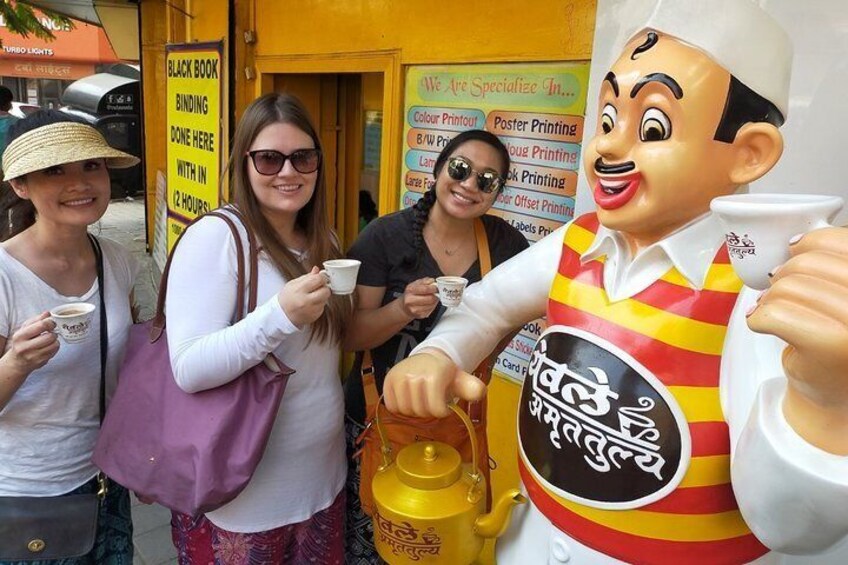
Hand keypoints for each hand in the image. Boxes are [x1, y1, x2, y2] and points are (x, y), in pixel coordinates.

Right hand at [1, 312, 59, 376]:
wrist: (17, 362)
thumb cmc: (22, 342)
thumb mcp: (25, 329)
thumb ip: (36, 320)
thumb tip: (47, 313)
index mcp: (20, 336)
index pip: (41, 325)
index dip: (50, 323)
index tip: (51, 323)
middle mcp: (25, 347)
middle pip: (50, 336)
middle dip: (53, 333)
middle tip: (50, 333)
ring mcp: (33, 356)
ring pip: (54, 345)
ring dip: (55, 341)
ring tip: (49, 340)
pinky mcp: (41, 362)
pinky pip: (55, 351)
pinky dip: (54, 348)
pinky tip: (48, 347)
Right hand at [277, 267, 331, 327]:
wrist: (282, 314)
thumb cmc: (287, 298)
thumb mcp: (293, 284)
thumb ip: (307, 277)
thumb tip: (316, 270)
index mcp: (300, 290)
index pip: (319, 279)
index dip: (321, 277)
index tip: (319, 277)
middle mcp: (306, 301)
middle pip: (326, 290)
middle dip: (324, 287)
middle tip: (318, 287)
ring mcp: (311, 310)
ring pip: (326, 299)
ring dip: (322, 296)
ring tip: (312, 296)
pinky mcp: (315, 316)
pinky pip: (323, 306)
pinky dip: (319, 303)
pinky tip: (311, 303)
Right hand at [384, 349, 485, 417]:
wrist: (427, 359)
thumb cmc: (445, 374)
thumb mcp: (462, 380)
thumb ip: (472, 387)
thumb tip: (479, 392)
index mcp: (435, 374)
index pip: (437, 409)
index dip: (442, 411)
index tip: (444, 403)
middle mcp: (415, 374)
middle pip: (421, 411)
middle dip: (428, 410)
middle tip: (432, 400)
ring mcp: (399, 376)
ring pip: (405, 410)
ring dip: (414, 410)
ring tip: (420, 399)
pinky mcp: (388, 380)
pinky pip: (391, 406)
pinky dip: (400, 407)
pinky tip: (409, 398)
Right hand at [398, 277, 439, 318]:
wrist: (404, 307)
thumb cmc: (411, 294)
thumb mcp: (415, 284)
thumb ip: (424, 281)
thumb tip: (432, 281)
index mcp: (410, 290)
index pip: (426, 289)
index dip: (434, 288)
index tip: (437, 287)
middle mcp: (410, 300)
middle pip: (430, 298)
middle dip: (436, 295)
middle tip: (437, 293)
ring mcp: (414, 309)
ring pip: (432, 305)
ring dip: (434, 301)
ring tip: (432, 298)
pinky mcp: (419, 315)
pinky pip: (431, 310)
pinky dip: (432, 306)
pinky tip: (429, 303)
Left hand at [746, 227, 847, 452]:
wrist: (840, 396)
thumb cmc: (841, 341)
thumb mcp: (845, 291)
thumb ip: (835, 264)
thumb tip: (797, 241)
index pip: (841, 242)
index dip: (809, 245)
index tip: (798, 260)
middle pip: (809, 263)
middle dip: (784, 275)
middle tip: (783, 295)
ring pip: (788, 287)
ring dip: (770, 299)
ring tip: (776, 313)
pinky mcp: (832, 346)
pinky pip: (776, 312)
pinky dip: (759, 318)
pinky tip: (766, 327)